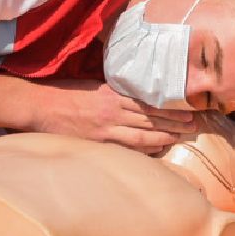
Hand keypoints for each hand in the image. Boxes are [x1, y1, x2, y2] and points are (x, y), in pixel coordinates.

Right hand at [29, 79, 197, 151]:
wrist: (41, 106)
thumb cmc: (65, 93)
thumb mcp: (93, 84)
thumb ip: (114, 90)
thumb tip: (133, 92)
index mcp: (113, 93)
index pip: (149, 101)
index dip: (169, 107)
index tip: (186, 109)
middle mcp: (114, 110)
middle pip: (151, 118)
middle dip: (174, 122)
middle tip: (193, 125)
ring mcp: (107, 128)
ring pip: (143, 135)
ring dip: (164, 136)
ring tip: (181, 137)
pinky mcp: (98, 142)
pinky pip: (127, 147)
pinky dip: (143, 150)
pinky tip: (157, 151)